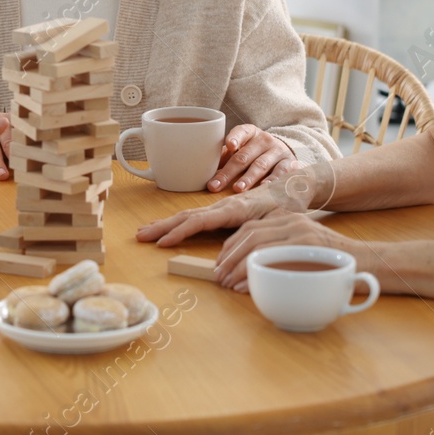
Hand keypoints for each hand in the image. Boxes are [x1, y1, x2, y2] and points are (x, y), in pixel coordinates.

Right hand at [136, 177, 293, 247]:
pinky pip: (195, 217)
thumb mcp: (280, 220)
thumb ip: (263, 231)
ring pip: (187, 215)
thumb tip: (243, 246)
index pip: (200, 221)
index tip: (162, 242)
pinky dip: (177, 223)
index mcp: (234, 209)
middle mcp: (223, 207)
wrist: (293, 187)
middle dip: (162, 226)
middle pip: (186, 216)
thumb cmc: (289, 205)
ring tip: (144, 232)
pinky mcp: (222, 211)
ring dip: (164, 224)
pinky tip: (167, 229)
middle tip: (139, 235)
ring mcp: (221, 208)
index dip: (180, 232)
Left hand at [208, 125, 300, 191]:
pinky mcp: (289, 162)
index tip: (229, 146)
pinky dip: (273, 180)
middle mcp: (264, 139)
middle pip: (244, 156)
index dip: (235, 138)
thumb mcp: (241, 149)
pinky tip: (265, 187)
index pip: (241, 132)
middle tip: (216, 185)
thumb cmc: (254, 152)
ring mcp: (278, 151)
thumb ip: (226, 157)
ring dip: (248, 178)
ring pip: (261, 165)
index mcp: (250, 133)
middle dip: (229, 172)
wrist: (284, 151)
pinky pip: (281, 172)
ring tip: (237, 189)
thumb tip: (204, 170)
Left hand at [214, 210, 358, 290]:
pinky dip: (253, 273)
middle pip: (248, 234)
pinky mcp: (309, 246)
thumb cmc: (335, 266)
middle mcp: (293, 221)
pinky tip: (245, 287)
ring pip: (256, 245)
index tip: (221, 263)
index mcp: (290, 219)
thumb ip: (282, 253)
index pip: (250, 228)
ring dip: (236, 266)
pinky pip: (272, 257)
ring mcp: (301, 232)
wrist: (370, 264)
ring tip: (227, 283)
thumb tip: (253, 269)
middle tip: (219, 276)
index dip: (230, 246)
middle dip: (228, 256)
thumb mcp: (305, 252)